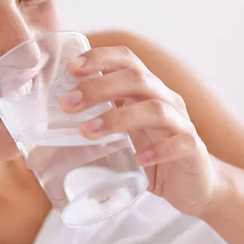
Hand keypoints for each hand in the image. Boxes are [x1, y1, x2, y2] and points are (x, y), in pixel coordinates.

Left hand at [59, 45, 223, 215]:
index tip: (71, 68)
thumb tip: (48, 125)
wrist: (195, 185)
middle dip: (99, 87)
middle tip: (67, 105)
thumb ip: (97, 122)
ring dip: (118, 117)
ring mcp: (181, 123)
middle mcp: (166, 100)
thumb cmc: (152, 155)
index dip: (101, 58)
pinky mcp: (193, 150)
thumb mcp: (123, 134)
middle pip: (137, 79)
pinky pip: (180, 142)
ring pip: (154, 109)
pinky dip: (158, 149)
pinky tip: (138, 158)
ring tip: (88, 132)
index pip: (127, 60)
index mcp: (147, 91)